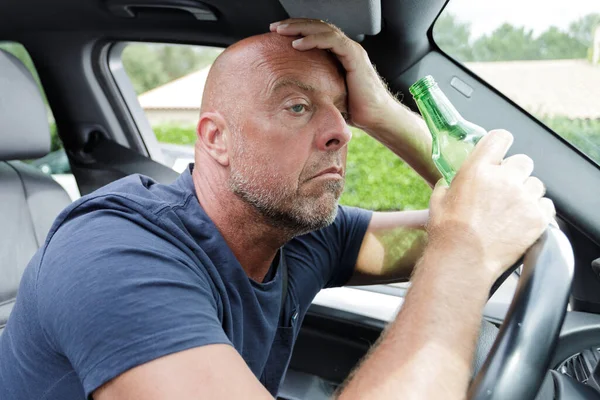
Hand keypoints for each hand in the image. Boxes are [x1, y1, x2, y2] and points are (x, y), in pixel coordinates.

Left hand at [270, 18, 394, 130]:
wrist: (376, 118)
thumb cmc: (354, 110)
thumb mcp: (327, 95)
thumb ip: (314, 88)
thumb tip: (291, 96)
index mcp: (339, 54)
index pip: (316, 34)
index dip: (297, 30)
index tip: (277, 35)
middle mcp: (346, 48)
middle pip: (318, 27)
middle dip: (294, 24)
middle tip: (274, 28)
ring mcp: (351, 50)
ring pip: (324, 29)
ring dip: (300, 28)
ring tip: (281, 31)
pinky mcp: (355, 57)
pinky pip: (332, 41)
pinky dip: (313, 40)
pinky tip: (297, 44)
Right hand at [426, 130, 555, 282]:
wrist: (463, 261)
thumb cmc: (447, 233)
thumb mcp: (438, 201)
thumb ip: (448, 185)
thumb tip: (450, 182)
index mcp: (477, 169)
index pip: (500, 138)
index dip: (501, 144)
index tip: (500, 153)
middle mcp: (503, 179)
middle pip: (523, 161)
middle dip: (515, 173)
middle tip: (504, 189)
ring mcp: (523, 198)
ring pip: (536, 184)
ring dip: (526, 193)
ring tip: (511, 210)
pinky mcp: (537, 218)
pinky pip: (546, 205)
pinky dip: (537, 211)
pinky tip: (520, 222)